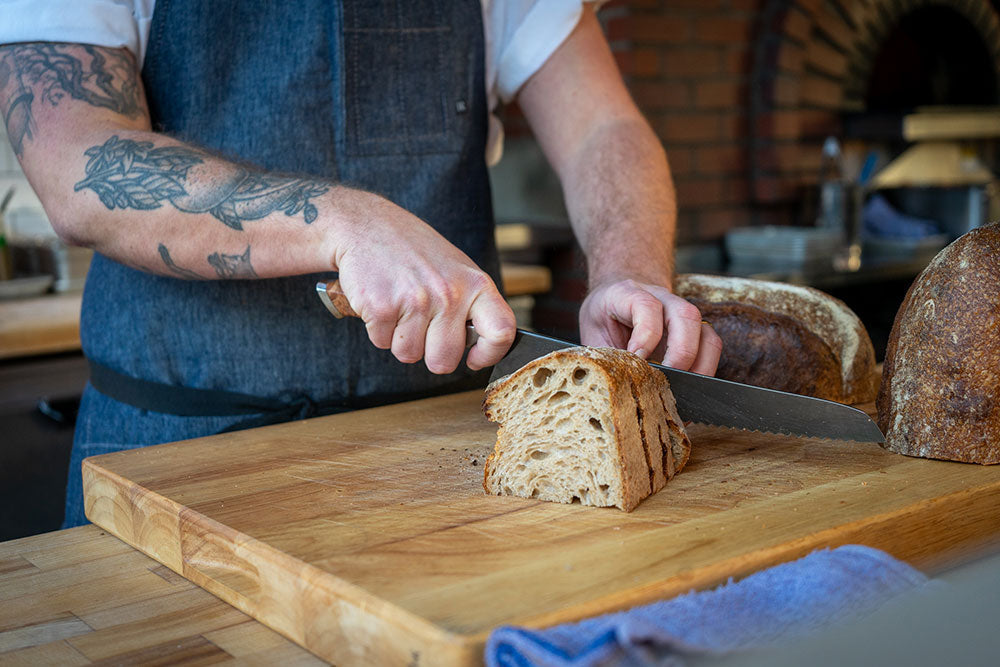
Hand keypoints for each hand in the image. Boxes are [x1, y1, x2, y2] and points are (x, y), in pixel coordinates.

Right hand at [330, 193, 515, 373]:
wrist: (367, 224)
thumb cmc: (414, 250)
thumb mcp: (456, 269)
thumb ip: (471, 306)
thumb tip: (481, 347)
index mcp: (474, 284)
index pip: (501, 332)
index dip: (489, 355)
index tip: (474, 358)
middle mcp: (448, 294)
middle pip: (445, 361)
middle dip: (430, 354)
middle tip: (422, 327)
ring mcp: (415, 302)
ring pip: (409, 355)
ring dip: (400, 339)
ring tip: (400, 306)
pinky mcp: (382, 308)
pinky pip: (382, 343)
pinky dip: (378, 329)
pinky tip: (382, 301)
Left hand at [579, 279, 721, 374]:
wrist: (615, 299)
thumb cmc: (603, 318)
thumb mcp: (592, 332)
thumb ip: (604, 356)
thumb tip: (613, 387)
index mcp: (627, 293)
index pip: (647, 306)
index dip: (645, 336)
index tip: (636, 360)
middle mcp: (661, 298)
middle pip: (686, 316)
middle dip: (679, 355)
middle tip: (664, 383)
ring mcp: (681, 314)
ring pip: (707, 334)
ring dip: (698, 366)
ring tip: (680, 390)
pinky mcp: (694, 332)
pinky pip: (711, 348)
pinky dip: (704, 370)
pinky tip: (686, 388)